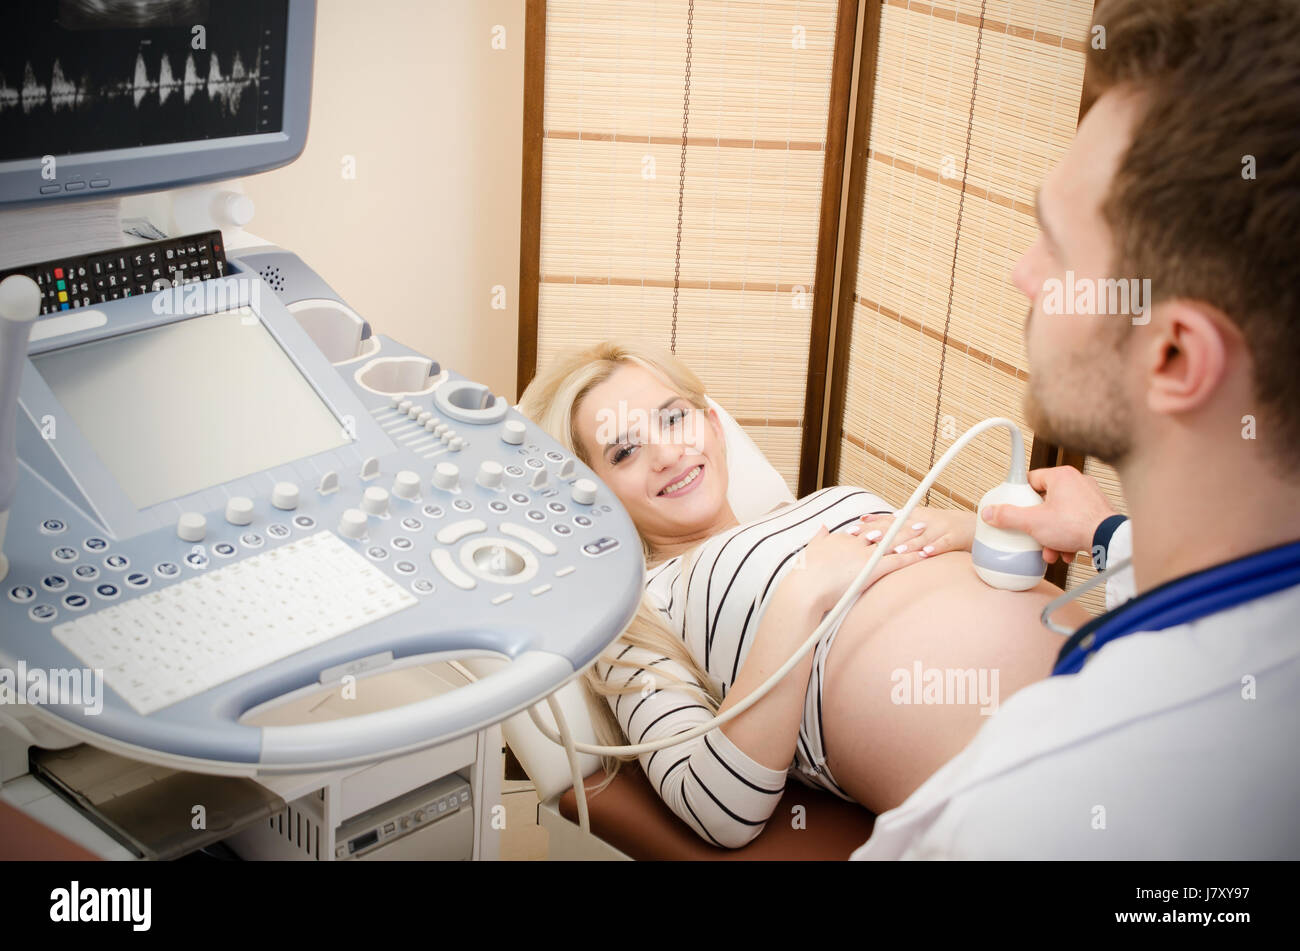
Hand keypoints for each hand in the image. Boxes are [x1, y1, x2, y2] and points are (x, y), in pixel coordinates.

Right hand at [788, 525, 926, 614]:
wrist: (806, 588)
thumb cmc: (806, 574)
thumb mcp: (811, 550)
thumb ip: (819, 537)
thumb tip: (823, 527)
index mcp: (842, 539)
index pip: (865, 529)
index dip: (880, 525)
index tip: (890, 519)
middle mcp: (855, 543)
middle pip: (882, 531)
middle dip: (899, 525)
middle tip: (915, 518)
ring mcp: (864, 555)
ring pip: (892, 543)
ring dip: (909, 537)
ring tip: (925, 530)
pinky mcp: (871, 568)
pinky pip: (895, 561)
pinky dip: (910, 557)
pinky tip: (923, 555)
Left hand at [852, 506, 975, 557]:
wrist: (974, 523)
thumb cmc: (942, 525)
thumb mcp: (918, 519)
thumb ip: (896, 522)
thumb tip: (870, 522)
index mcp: (913, 517)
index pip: (887, 520)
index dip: (870, 524)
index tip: (852, 529)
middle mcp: (923, 521)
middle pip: (900, 527)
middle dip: (882, 533)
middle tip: (866, 538)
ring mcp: (939, 528)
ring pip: (920, 536)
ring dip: (907, 543)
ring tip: (893, 550)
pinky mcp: (954, 537)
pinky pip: (944, 543)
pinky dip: (935, 548)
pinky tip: (926, 554)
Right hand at [979, 466, 1116, 564]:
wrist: (1108, 540)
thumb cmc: (1076, 525)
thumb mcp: (1032, 522)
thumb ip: (1008, 516)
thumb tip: (990, 512)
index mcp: (1061, 476)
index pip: (1032, 479)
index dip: (1021, 495)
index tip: (1015, 506)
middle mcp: (1078, 482)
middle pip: (1046, 501)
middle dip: (1038, 524)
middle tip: (1032, 534)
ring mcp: (1091, 497)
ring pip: (1062, 515)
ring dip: (1053, 534)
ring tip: (1051, 550)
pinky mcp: (1099, 512)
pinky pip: (1077, 522)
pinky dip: (1069, 536)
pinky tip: (1066, 551)